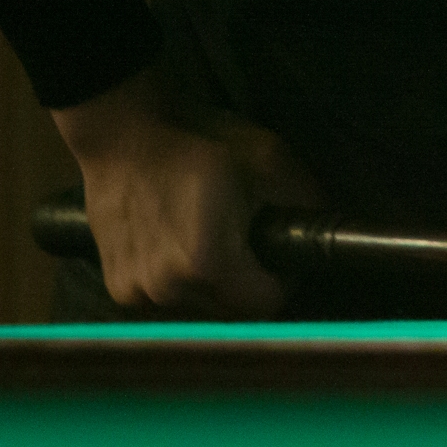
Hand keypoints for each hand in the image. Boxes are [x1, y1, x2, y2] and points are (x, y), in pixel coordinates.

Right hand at [51, 67, 316, 316]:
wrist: (122, 134)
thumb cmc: (196, 142)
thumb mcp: (269, 160)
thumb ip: (305, 205)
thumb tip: (327, 234)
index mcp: (209, 263)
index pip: (266, 304)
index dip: (281, 279)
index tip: (277, 255)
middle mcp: (168, 289)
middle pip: (231, 312)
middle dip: (247, 285)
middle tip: (245, 245)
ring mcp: (138, 293)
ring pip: (198, 311)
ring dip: (211, 288)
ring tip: (210, 244)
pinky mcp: (119, 288)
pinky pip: (165, 303)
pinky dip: (178, 285)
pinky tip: (178, 249)